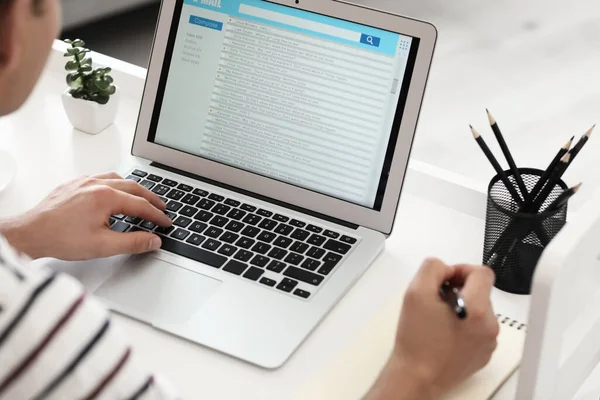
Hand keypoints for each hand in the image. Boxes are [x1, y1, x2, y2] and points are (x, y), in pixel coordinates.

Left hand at [0, 173, 172, 259]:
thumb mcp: (103, 246)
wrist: (31, 233)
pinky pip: (101, 177)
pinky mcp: (74, 184)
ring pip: (118, 179)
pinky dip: (116, 184)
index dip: (157, 216)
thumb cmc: (60, 238)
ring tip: (142, 198)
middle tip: (161, 208)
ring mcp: (84, 182)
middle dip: (151, 199)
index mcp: (106, 197)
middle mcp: (97, 184)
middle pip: (134, 188)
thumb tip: (153, 240)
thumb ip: (133, 242)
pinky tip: (114, 191)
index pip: (141, 205)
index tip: (166, 223)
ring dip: (134, 189)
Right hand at [366, 258, 498, 399]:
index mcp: (477, 310)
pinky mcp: (483, 354)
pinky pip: (478, 329)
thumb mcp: (415, 292)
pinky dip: (463, 326)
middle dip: (458, 290)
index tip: (446, 279)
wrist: (417, 376)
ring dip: (461, 308)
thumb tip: (445, 268)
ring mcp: (488, 342)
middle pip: (480, 291)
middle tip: (435, 302)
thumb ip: (432, 268)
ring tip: (438, 320)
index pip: (482, 272)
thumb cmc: (416, 342)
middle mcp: (489, 327)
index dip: (460, 269)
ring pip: (479, 310)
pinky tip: (443, 333)